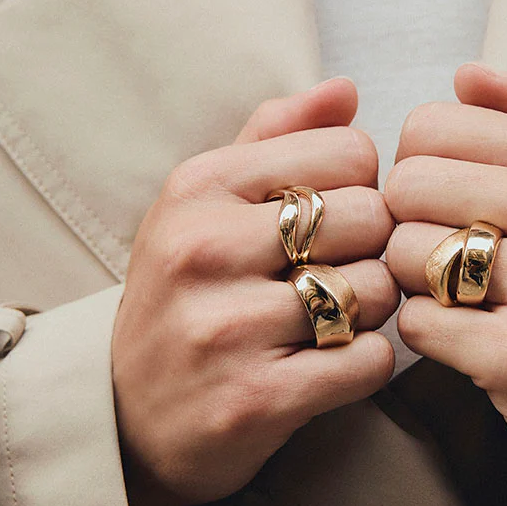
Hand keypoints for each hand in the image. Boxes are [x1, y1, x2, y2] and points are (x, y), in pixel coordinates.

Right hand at [112, 77, 398, 505]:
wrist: (129, 417)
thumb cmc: (186, 293)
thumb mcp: (206, 200)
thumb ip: (276, 135)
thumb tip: (347, 88)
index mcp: (199, 185)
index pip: (350, 150)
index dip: (360, 186)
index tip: (332, 218)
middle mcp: (204, 248)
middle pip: (373, 216)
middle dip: (371, 249)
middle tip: (339, 272)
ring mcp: (225, 327)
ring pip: (377, 290)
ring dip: (371, 309)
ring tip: (331, 319)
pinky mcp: (255, 398)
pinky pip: (370, 360)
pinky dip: (367, 363)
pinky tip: (330, 363)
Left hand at [385, 64, 506, 505]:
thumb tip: (464, 72)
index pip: (429, 124)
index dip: (418, 167)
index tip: (447, 203)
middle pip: (406, 185)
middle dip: (408, 224)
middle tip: (445, 256)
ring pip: (405, 254)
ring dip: (415, 283)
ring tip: (461, 299)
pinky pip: (416, 323)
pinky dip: (426, 335)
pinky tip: (466, 340)